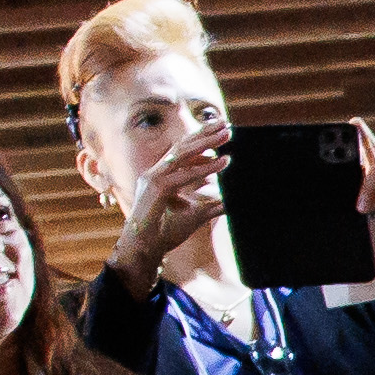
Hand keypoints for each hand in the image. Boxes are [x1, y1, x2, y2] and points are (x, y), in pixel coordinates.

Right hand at [106, 128, 227, 295]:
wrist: (146, 249)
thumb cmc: (165, 233)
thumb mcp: (195, 215)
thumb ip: (210, 206)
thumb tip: (228, 202)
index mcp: (162, 175)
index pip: (183, 151)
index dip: (202, 139)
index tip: (222, 130)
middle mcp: (156, 172)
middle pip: (183, 146)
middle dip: (205, 133)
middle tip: (226, 124)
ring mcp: (153, 178)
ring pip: (183, 155)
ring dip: (207, 143)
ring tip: (227, 135)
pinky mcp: (156, 189)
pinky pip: (183, 175)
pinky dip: (204, 168)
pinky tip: (223, 162)